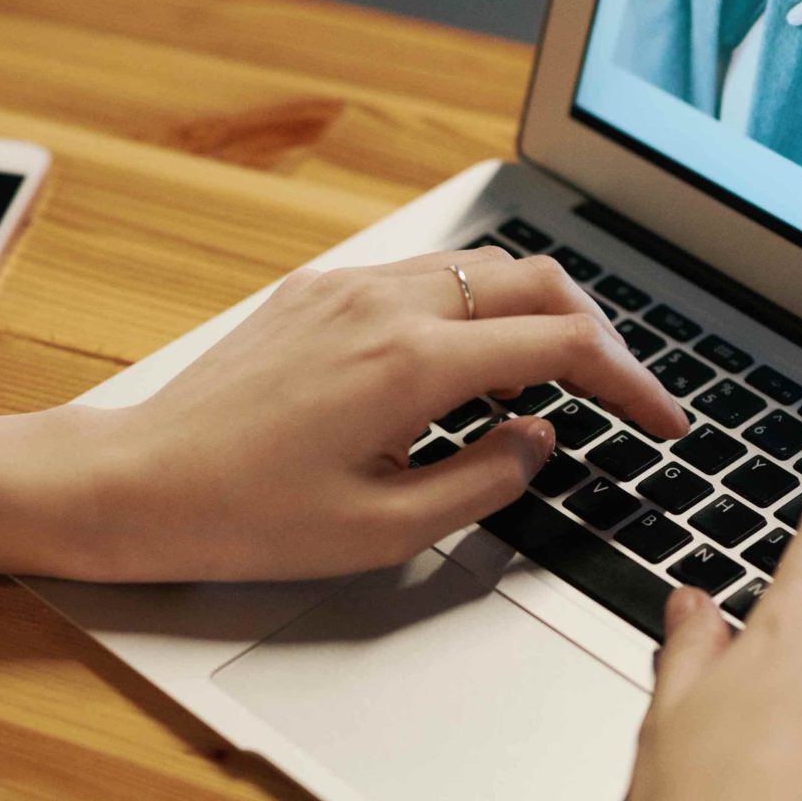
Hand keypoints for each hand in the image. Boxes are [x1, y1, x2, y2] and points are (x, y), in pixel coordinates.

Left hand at [76, 248, 689, 581]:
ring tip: (554, 386)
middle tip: (623, 397)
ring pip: (482, 270)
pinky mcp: (317, 293)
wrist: (136, 484)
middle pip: (536, 282)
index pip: (562, 345)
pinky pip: (424, 279)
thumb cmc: (244, 517)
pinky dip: (474, 312)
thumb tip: (539, 438)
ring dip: (535, 316)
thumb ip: (484, 479)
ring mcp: (348, 289)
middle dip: (597, 337)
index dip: (632, 383)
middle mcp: (386, 305)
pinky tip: (470, 370)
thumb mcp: (384, 530)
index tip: (665, 421)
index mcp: (413, 363)